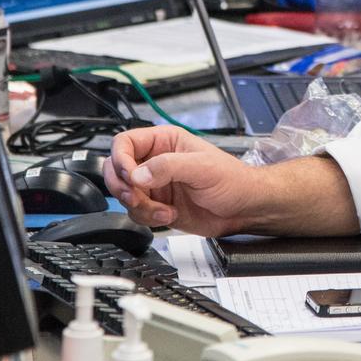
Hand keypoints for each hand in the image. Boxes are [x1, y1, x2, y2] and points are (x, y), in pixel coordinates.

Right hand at [104, 126, 255, 236]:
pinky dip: (148, 218)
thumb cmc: (232, 179)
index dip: (121, 160)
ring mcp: (154, 185)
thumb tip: (138, 173)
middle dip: (124, 187)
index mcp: (165, 141)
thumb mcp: (202, 167)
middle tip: (138, 197)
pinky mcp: (156, 206)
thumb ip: (168, 167)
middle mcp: (155, 161)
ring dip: (140, 206)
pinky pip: (136, 213)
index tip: (131, 177)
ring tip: (164, 210)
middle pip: (117, 170)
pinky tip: (170, 216)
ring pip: (124, 195)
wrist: (243, 209)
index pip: (125, 143)